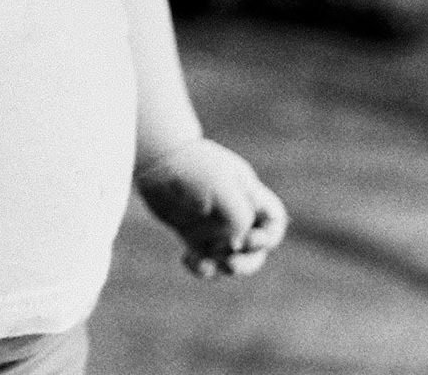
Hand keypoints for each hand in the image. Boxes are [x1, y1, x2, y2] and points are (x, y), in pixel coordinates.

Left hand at [137, 138, 287, 278]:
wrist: (154, 159)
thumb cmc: (190, 168)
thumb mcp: (222, 187)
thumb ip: (239, 216)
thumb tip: (237, 245)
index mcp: (248, 194)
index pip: (273, 220)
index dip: (269, 237)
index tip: (250, 237)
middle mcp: (234, 211)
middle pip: (255, 247)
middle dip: (248, 261)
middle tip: (230, 264)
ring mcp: (213, 223)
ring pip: (230, 257)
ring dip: (223, 267)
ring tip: (206, 264)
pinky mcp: (192, 232)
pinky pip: (204, 258)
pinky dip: (201, 265)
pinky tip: (186, 259)